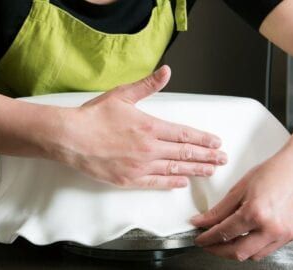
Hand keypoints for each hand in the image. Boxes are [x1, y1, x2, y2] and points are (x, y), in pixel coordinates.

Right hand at [56, 65, 227, 188]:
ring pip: (174, 169)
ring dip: (195, 170)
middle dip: (206, 157)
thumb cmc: (94, 117)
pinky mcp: (129, 180)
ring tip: (210, 171)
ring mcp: (140, 166)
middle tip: (222, 160)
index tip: (216, 143)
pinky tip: (182, 182)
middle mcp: (149, 148)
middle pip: (185, 153)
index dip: (203, 140)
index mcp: (149, 127)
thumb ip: (148, 85)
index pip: (184, 135)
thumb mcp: (122, 95)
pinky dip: (170, 182)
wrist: (70, 138)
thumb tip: (166, 72)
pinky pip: (155, 183)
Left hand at [191, 151, 292, 260]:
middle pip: (238, 252)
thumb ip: (219, 210)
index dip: (207, 239)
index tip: (200, 239)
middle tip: (208, 244)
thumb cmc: (274, 172)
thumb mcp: (240, 188)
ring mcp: (284, 234)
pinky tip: (245, 238)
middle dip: (219, 251)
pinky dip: (254, 248)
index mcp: (255, 213)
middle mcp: (271, 228)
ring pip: (254, 255)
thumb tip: (202, 221)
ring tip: (225, 242)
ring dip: (237, 251)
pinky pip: (268, 250)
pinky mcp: (292, 236)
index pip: (224, 233)